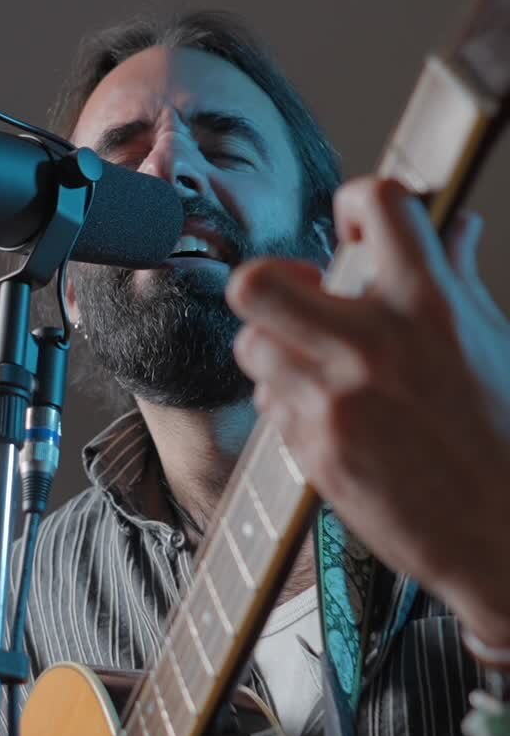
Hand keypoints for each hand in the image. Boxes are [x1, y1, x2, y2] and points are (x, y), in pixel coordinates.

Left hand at [227, 177, 509, 645]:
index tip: (354, 226)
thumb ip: (456, 277)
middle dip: (268, 281)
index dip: (356, 201)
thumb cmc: (506, 438)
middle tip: (299, 297)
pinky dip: (291, 404)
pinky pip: (270, 406)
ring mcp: (336, 404)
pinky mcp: (316, 453)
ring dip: (277, 350)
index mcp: (429, 308)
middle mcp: (372, 348)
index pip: (376, 203)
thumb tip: (453, 227)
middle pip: (256, 283)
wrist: (502, 534)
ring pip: (251, 347)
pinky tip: (332, 415)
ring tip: (317, 364)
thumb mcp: (491, 342)